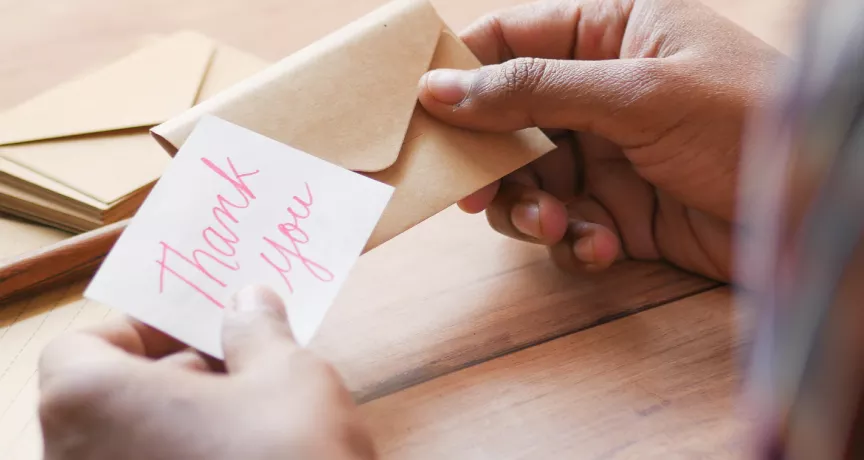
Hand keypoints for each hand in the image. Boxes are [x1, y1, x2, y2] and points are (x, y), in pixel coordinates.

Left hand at [38, 286, 374, 459]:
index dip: (142, 331)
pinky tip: (244, 457)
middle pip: (105, 401)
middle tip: (239, 364)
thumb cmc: (289, 457)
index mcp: (91, 405)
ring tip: (250, 415)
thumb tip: (249, 301)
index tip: (201, 330)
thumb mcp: (287, 376)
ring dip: (181, 423)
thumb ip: (256, 331)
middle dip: (173, 375)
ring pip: (128, 446)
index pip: (81, 349)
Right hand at [419, 0, 784, 280]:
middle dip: (493, 162)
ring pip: (529, 183)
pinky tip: (605, 248)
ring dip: (532, 211)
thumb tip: (441, 88)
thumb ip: (534, 89)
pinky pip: (566, 228)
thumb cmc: (745, 121)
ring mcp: (606, 155)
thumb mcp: (637, 94)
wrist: (817, 215)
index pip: (508, 41)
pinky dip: (575, 243)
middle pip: (506, 122)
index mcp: (607, 33)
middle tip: (477, 195)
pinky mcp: (619, 212)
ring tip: (560, 227)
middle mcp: (598, 92)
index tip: (421, 114)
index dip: (458, 73)